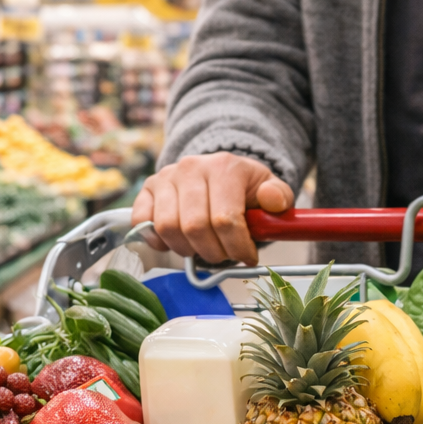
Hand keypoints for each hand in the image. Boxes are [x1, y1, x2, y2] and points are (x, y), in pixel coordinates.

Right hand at [131, 153, 294, 264]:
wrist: (219, 172)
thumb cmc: (245, 188)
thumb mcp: (271, 189)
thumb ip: (279, 197)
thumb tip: (273, 200)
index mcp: (224, 167)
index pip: (225, 219)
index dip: (237, 247)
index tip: (248, 257)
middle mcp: (191, 167)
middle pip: (195, 227)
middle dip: (214, 252)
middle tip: (225, 255)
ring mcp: (166, 177)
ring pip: (169, 228)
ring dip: (188, 249)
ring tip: (204, 248)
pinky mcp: (148, 188)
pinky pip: (143, 222)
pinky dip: (158, 240)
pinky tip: (178, 241)